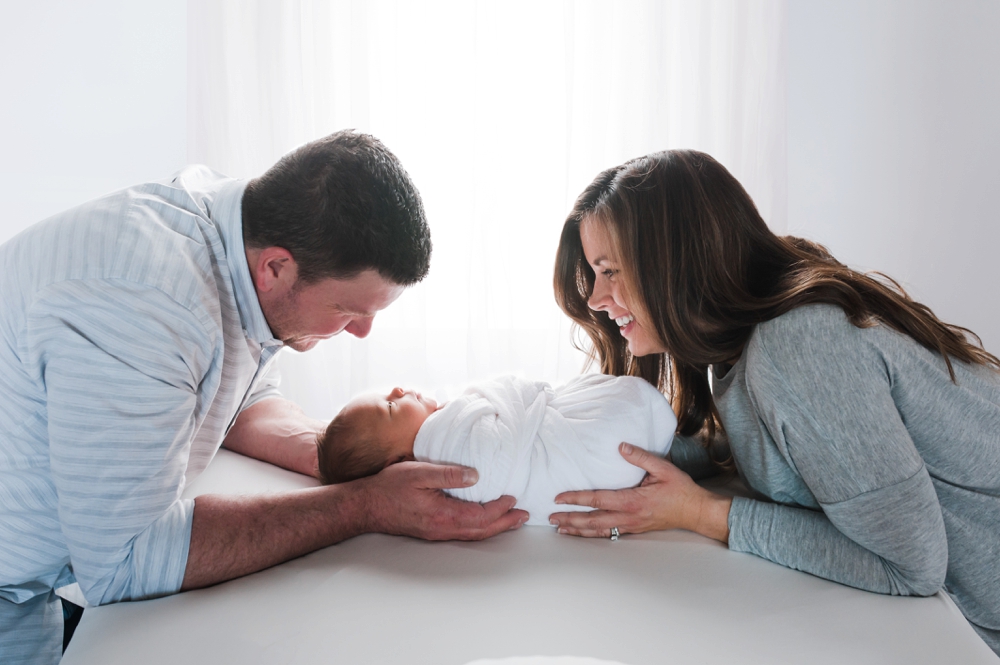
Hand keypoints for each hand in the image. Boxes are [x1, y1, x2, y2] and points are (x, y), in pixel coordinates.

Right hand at [356, 461, 528, 540]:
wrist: (366, 506)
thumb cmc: (390, 487)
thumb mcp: (420, 472)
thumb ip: (449, 473)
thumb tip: (477, 475)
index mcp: (443, 514)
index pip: (481, 515)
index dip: (500, 508)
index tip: (513, 497)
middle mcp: (443, 528)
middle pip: (482, 530)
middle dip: (505, 523)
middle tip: (524, 516)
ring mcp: (437, 532)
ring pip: (473, 534)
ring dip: (495, 528)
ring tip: (511, 521)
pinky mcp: (432, 531)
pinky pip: (463, 532)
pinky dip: (479, 528)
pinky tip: (483, 522)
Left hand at [548, 442, 731, 542]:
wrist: (695, 511)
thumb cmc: (680, 489)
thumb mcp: (663, 468)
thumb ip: (641, 457)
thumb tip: (621, 446)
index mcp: (632, 500)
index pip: (597, 499)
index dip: (576, 499)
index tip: (559, 498)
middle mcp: (628, 516)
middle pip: (592, 520)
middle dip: (570, 519)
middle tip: (551, 518)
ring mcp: (630, 525)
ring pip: (598, 531)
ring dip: (578, 530)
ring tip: (560, 529)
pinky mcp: (633, 529)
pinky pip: (608, 534)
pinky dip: (592, 535)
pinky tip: (582, 534)